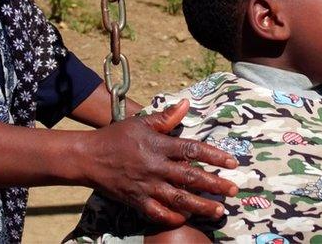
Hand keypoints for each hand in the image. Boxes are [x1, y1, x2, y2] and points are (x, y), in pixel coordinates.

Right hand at [79, 99, 239, 225]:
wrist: (88, 157)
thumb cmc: (116, 137)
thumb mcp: (140, 122)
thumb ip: (166, 117)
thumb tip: (186, 103)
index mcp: (158, 145)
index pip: (192, 150)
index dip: (215, 156)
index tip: (232, 163)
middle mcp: (155, 167)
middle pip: (191, 178)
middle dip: (215, 184)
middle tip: (233, 190)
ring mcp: (146, 186)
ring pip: (178, 199)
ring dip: (201, 206)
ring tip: (218, 210)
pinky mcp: (136, 201)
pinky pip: (157, 213)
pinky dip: (172, 217)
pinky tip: (186, 219)